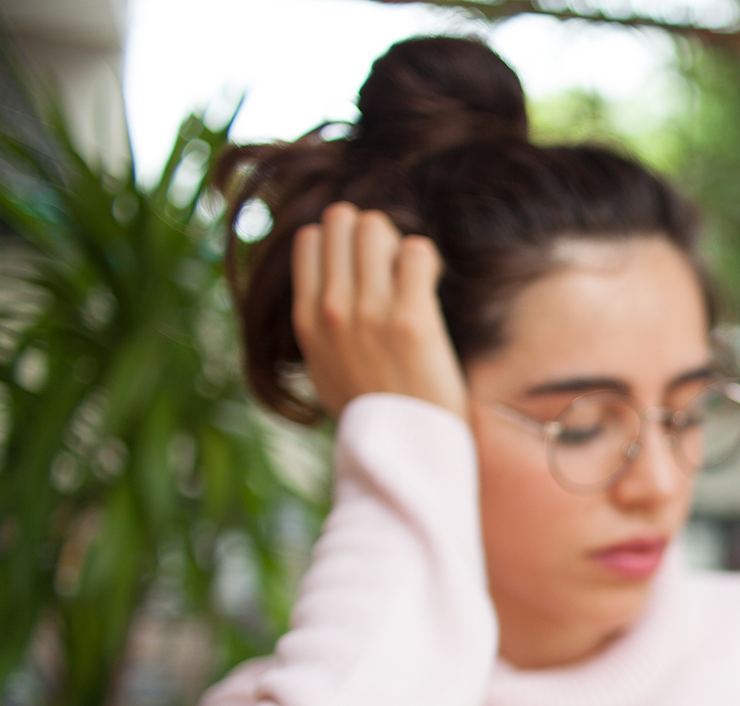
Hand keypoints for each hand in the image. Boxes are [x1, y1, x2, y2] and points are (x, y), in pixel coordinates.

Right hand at [291, 202, 468, 420]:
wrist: (406, 450)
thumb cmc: (377, 411)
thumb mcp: (328, 368)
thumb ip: (322, 327)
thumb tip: (327, 291)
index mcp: (307, 320)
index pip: (310, 239)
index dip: (344, 241)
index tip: (368, 268)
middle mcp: (332, 311)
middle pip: (343, 221)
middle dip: (374, 234)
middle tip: (395, 266)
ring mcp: (369, 314)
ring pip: (377, 227)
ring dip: (400, 243)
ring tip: (414, 276)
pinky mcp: (411, 321)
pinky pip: (417, 251)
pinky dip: (428, 258)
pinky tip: (432, 282)